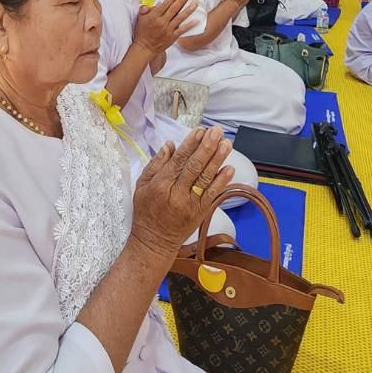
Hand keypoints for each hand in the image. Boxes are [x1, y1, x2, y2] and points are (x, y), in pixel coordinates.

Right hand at [129, 126, 235, 262]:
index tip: (200, 130)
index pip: (178, 161)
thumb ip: (155, 165)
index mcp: (160, 185)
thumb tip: (170, 145)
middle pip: (194, 167)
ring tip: (226, 144)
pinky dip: (222, 181)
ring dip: (217, 160)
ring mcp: (191, 204)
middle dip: (207, 147)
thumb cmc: (146, 211)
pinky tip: (229, 168)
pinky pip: (213, 195)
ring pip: (206, 179)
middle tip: (216, 131)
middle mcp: (177, 194)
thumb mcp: (141, 186)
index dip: (190, 145)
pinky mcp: (200, 212)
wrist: (155, 241)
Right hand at [133, 0, 198, 54]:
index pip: (165, 5)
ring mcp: (168, 30)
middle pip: (174, 9)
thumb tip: (154, 3)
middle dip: (182, 0)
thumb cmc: (142, 33)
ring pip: (179, 18)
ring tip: (195, 3)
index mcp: (154, 17)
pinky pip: (182, 30)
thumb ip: (145, 9)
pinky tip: (196, 20)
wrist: (145, 48)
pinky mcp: (172, 37)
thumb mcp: (140, 19)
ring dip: (188, 10)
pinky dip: (189, 25)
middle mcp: (162, 22)